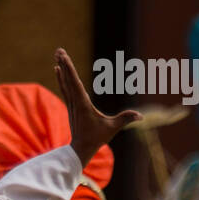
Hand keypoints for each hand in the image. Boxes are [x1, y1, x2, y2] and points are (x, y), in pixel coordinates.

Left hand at [54, 48, 140, 166]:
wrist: (81, 149)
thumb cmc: (97, 138)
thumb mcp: (112, 128)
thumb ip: (125, 119)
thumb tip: (141, 116)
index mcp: (83, 104)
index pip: (75, 83)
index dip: (69, 70)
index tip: (63, 58)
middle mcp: (75, 102)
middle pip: (68, 79)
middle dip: (64, 64)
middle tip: (58, 50)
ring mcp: (71, 104)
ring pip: (65, 82)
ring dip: (62, 68)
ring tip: (57, 54)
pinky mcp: (71, 106)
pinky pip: (65, 88)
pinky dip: (61, 78)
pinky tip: (57, 69)